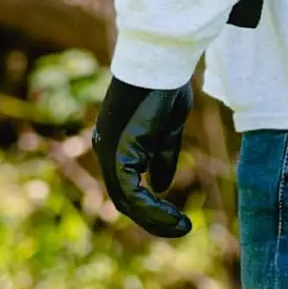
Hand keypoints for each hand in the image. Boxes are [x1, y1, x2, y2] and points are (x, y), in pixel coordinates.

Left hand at [92, 76, 193, 236]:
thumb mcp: (166, 129)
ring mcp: (109, 151)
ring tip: (181, 227)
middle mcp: (106, 148)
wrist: (162, 61)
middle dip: (153, 218)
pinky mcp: (118, 152)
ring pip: (126, 201)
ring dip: (154, 219)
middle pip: (124, 198)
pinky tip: (173, 216)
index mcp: (116, 142)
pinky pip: (131, 193)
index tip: (175, 218)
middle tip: (180, 228)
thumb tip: (160, 188)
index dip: (149, 206)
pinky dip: (152, 209)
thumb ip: (161, 156)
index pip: (127, 185)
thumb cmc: (166, 86)